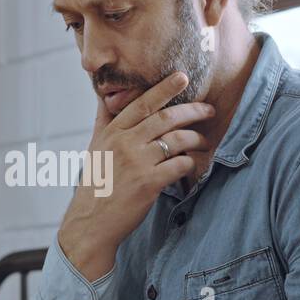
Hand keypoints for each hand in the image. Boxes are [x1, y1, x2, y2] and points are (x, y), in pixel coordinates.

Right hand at [59, 72, 213, 280]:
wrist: (90, 222)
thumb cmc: (94, 184)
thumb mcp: (94, 147)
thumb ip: (104, 121)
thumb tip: (103, 95)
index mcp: (112, 132)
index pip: (142, 103)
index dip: (164, 88)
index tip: (182, 77)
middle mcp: (125, 143)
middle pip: (165, 118)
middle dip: (192, 111)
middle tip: (209, 109)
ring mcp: (137, 163)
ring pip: (177, 140)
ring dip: (196, 139)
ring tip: (204, 141)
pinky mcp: (149, 183)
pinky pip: (179, 165)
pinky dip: (190, 163)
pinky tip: (192, 165)